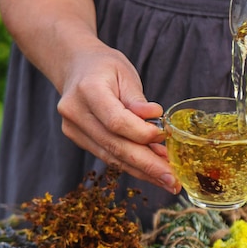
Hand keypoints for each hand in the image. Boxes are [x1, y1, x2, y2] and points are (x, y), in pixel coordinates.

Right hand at [57, 43, 181, 193]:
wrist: (76, 67)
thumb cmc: (105, 67)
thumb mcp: (125, 73)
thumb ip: (138, 99)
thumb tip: (155, 118)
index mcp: (88, 90)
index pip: (116, 121)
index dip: (141, 133)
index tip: (163, 136)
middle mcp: (75, 112)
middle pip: (115, 146)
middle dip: (147, 165)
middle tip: (173, 180)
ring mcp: (73, 129)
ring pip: (112, 157)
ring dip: (143, 171)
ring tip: (168, 180)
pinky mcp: (78, 139)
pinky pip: (109, 156)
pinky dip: (132, 165)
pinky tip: (153, 171)